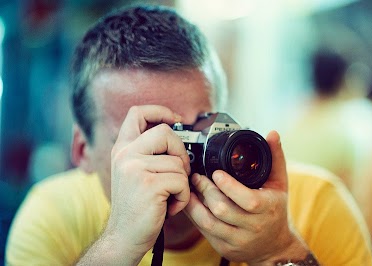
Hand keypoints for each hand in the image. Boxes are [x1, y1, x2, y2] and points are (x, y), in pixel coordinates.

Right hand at [105, 105, 190, 260]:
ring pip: (178, 162)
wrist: (124, 237)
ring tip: (168, 197)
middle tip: (178, 171)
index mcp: (122, 149)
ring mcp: (135, 169)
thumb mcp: (134, 172)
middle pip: (165, 132)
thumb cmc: (135, 206)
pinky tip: (169, 207)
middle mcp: (125, 155)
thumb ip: (147, 152)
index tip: (176, 119)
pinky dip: (182, 197)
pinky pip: (182, 181)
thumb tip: (175, 135)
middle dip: (180, 152)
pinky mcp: (149, 185)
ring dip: (182, 183)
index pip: (137, 112)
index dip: (159, 110)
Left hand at [184, 130, 308, 263]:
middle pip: (223, 210)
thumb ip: (275, 157)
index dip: (229, 187)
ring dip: (195, 203)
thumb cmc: (275, 211)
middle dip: (206, 190)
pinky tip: (189, 202)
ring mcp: (237, 240)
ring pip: (209, 222)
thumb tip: (272, 133)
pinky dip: (194, 215)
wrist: (274, 247)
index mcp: (268, 209)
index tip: (216, 173)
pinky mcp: (224, 248)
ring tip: (190, 187)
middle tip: (197, 176)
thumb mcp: (280, 184)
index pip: (248, 201)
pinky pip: (204, 231)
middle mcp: (253, 227)